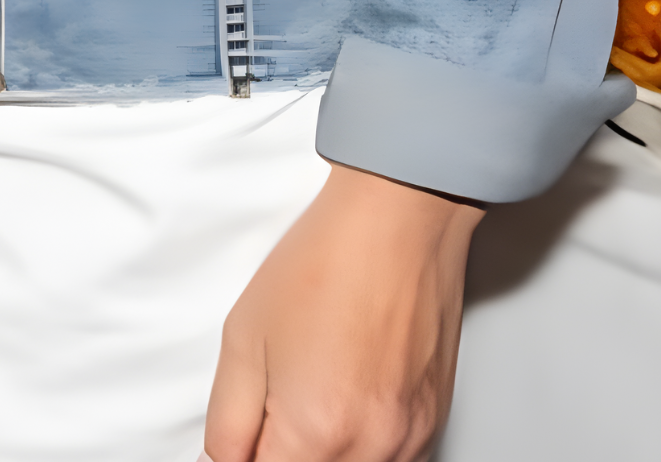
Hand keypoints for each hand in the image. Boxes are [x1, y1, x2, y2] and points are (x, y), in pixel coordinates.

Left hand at [203, 162, 481, 461]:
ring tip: (315, 392)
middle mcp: (370, 449)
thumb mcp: (243, 338)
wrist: (397, 222)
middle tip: (277, 407)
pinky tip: (347, 397)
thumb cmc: (327, 262)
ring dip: (325, 452)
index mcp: (315, 433)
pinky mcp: (431, 424)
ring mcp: (408, 441)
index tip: (247, 438)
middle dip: (285, 454)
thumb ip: (228, 421)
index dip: (248, 458)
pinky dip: (362, 447)